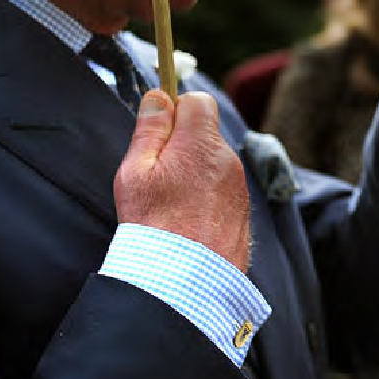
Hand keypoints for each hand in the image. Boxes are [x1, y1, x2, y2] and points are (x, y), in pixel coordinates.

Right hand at [114, 91, 252, 272]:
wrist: (185, 282)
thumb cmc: (154, 226)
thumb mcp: (136, 172)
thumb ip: (149, 130)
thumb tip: (158, 97)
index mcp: (202, 144)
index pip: (198, 101)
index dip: (176, 110)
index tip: (158, 131)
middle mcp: (228, 161)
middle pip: (205, 135)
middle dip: (183, 146)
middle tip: (157, 176)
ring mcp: (239, 188)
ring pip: (214, 165)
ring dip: (194, 174)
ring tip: (170, 205)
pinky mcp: (243, 213)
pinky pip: (222, 192)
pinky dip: (206, 199)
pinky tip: (187, 221)